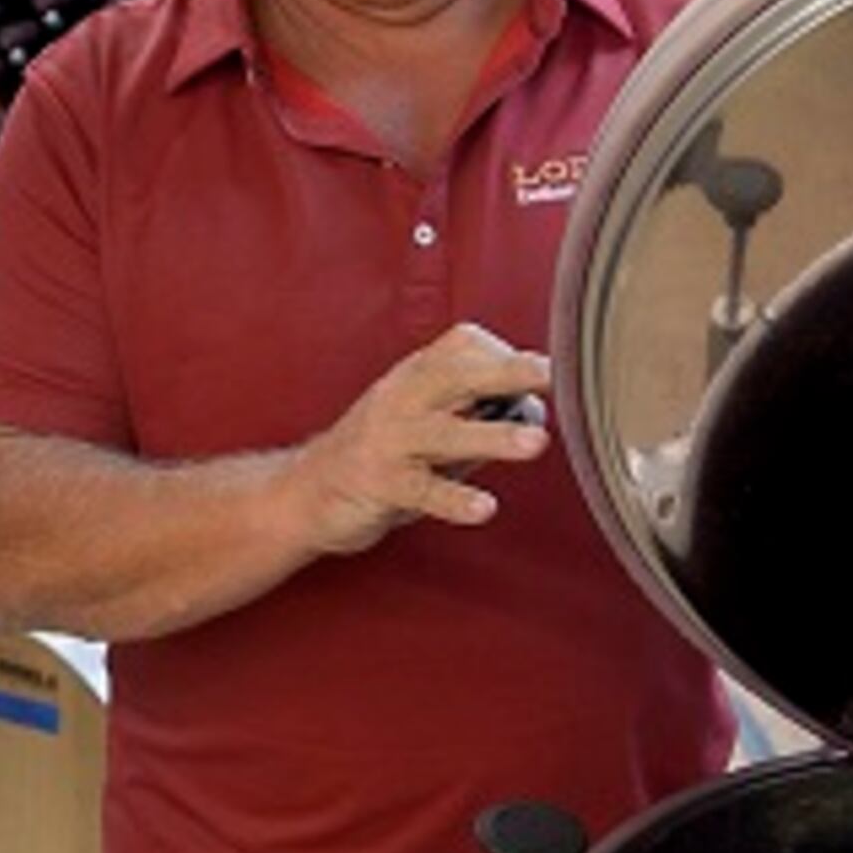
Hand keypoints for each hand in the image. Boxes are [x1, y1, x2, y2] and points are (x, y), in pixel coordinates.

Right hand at [285, 321, 551, 556]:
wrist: (303, 492)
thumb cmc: (378, 454)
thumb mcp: (427, 428)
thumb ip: (477, 421)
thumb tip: (534, 416)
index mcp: (414, 377)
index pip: (462, 345)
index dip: (503, 354)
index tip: (539, 376)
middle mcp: (400, 399)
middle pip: (454, 374)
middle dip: (504, 372)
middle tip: (549, 376)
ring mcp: (387, 441)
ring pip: (443, 432)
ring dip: (491, 436)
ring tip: (534, 444)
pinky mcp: (378, 484)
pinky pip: (421, 489)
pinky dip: (453, 498)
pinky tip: (484, 507)